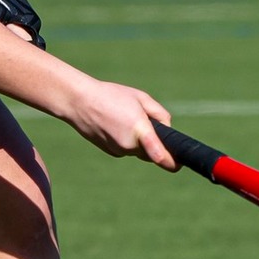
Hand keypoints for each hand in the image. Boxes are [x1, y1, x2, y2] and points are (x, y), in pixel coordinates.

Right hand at [59, 76, 177, 168]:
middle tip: (145, 121)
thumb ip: (159, 114)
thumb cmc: (111, 95)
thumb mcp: (141, 98)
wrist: (79, 102)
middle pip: (152, 152)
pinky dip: (127, 140)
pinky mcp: (111, 152)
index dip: (173, 162)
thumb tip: (167, 128)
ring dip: (139, 140)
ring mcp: (119, 151)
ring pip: (139, 151)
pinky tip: (115, 124)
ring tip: (125, 117)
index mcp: (140, 130)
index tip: (179, 163)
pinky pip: (127, 149)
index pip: (161, 156)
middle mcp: (129, 145)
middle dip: (154, 142)